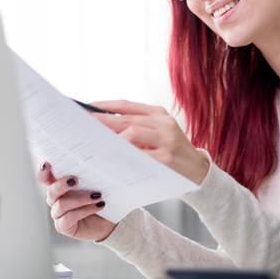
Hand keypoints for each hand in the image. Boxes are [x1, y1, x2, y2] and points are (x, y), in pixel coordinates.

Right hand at [36, 161, 116, 241]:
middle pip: (51, 191)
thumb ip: (88, 176)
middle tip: (76, 180)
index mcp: (60, 187)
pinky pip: (70, 217)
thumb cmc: (99, 200)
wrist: (108, 222)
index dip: (43, 172)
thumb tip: (94, 163)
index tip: (46, 164)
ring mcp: (58, 214)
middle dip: (62, 184)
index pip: (45, 178)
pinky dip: (86, 210)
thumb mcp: (95, 185)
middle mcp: (56, 200)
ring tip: (97, 196)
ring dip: (80, 199)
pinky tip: (99, 206)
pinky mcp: (63, 226)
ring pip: (62, 204)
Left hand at [89, 100, 209, 184]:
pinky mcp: (167, 158)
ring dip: (110, 139)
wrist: (199, 173)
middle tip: (79, 126)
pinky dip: (122, 157)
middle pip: (124, 119)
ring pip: (131, 133)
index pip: (126, 105)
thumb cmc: (171, 154)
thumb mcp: (158, 135)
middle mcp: (164, 122)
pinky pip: (139, 156)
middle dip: (99, 122)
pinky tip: (109, 161)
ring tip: (92, 144)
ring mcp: (167, 139)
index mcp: (159, 113)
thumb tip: (101, 130)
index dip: (102, 106)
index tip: (83, 109)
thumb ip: (136, 129)